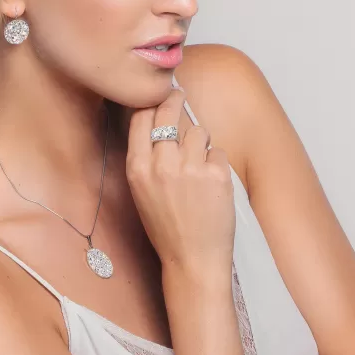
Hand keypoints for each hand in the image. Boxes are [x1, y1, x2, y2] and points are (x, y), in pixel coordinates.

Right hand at [126, 86, 235, 274]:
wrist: (192, 259)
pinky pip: (218, 151)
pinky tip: (212, 185)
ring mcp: (190, 167)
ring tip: (198, 169)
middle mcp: (161, 164)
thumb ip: (147, 159)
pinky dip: (216, 164)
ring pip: (198, 131)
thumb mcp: (142, 192)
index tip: (158, 96)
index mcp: (137, 168)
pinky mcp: (217, 174)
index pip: (141, 117)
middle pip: (168, 111)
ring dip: (200, 143)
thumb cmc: (167, 228)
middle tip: (179, 95)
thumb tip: (157, 123)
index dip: (151, 103)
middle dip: (175, 101)